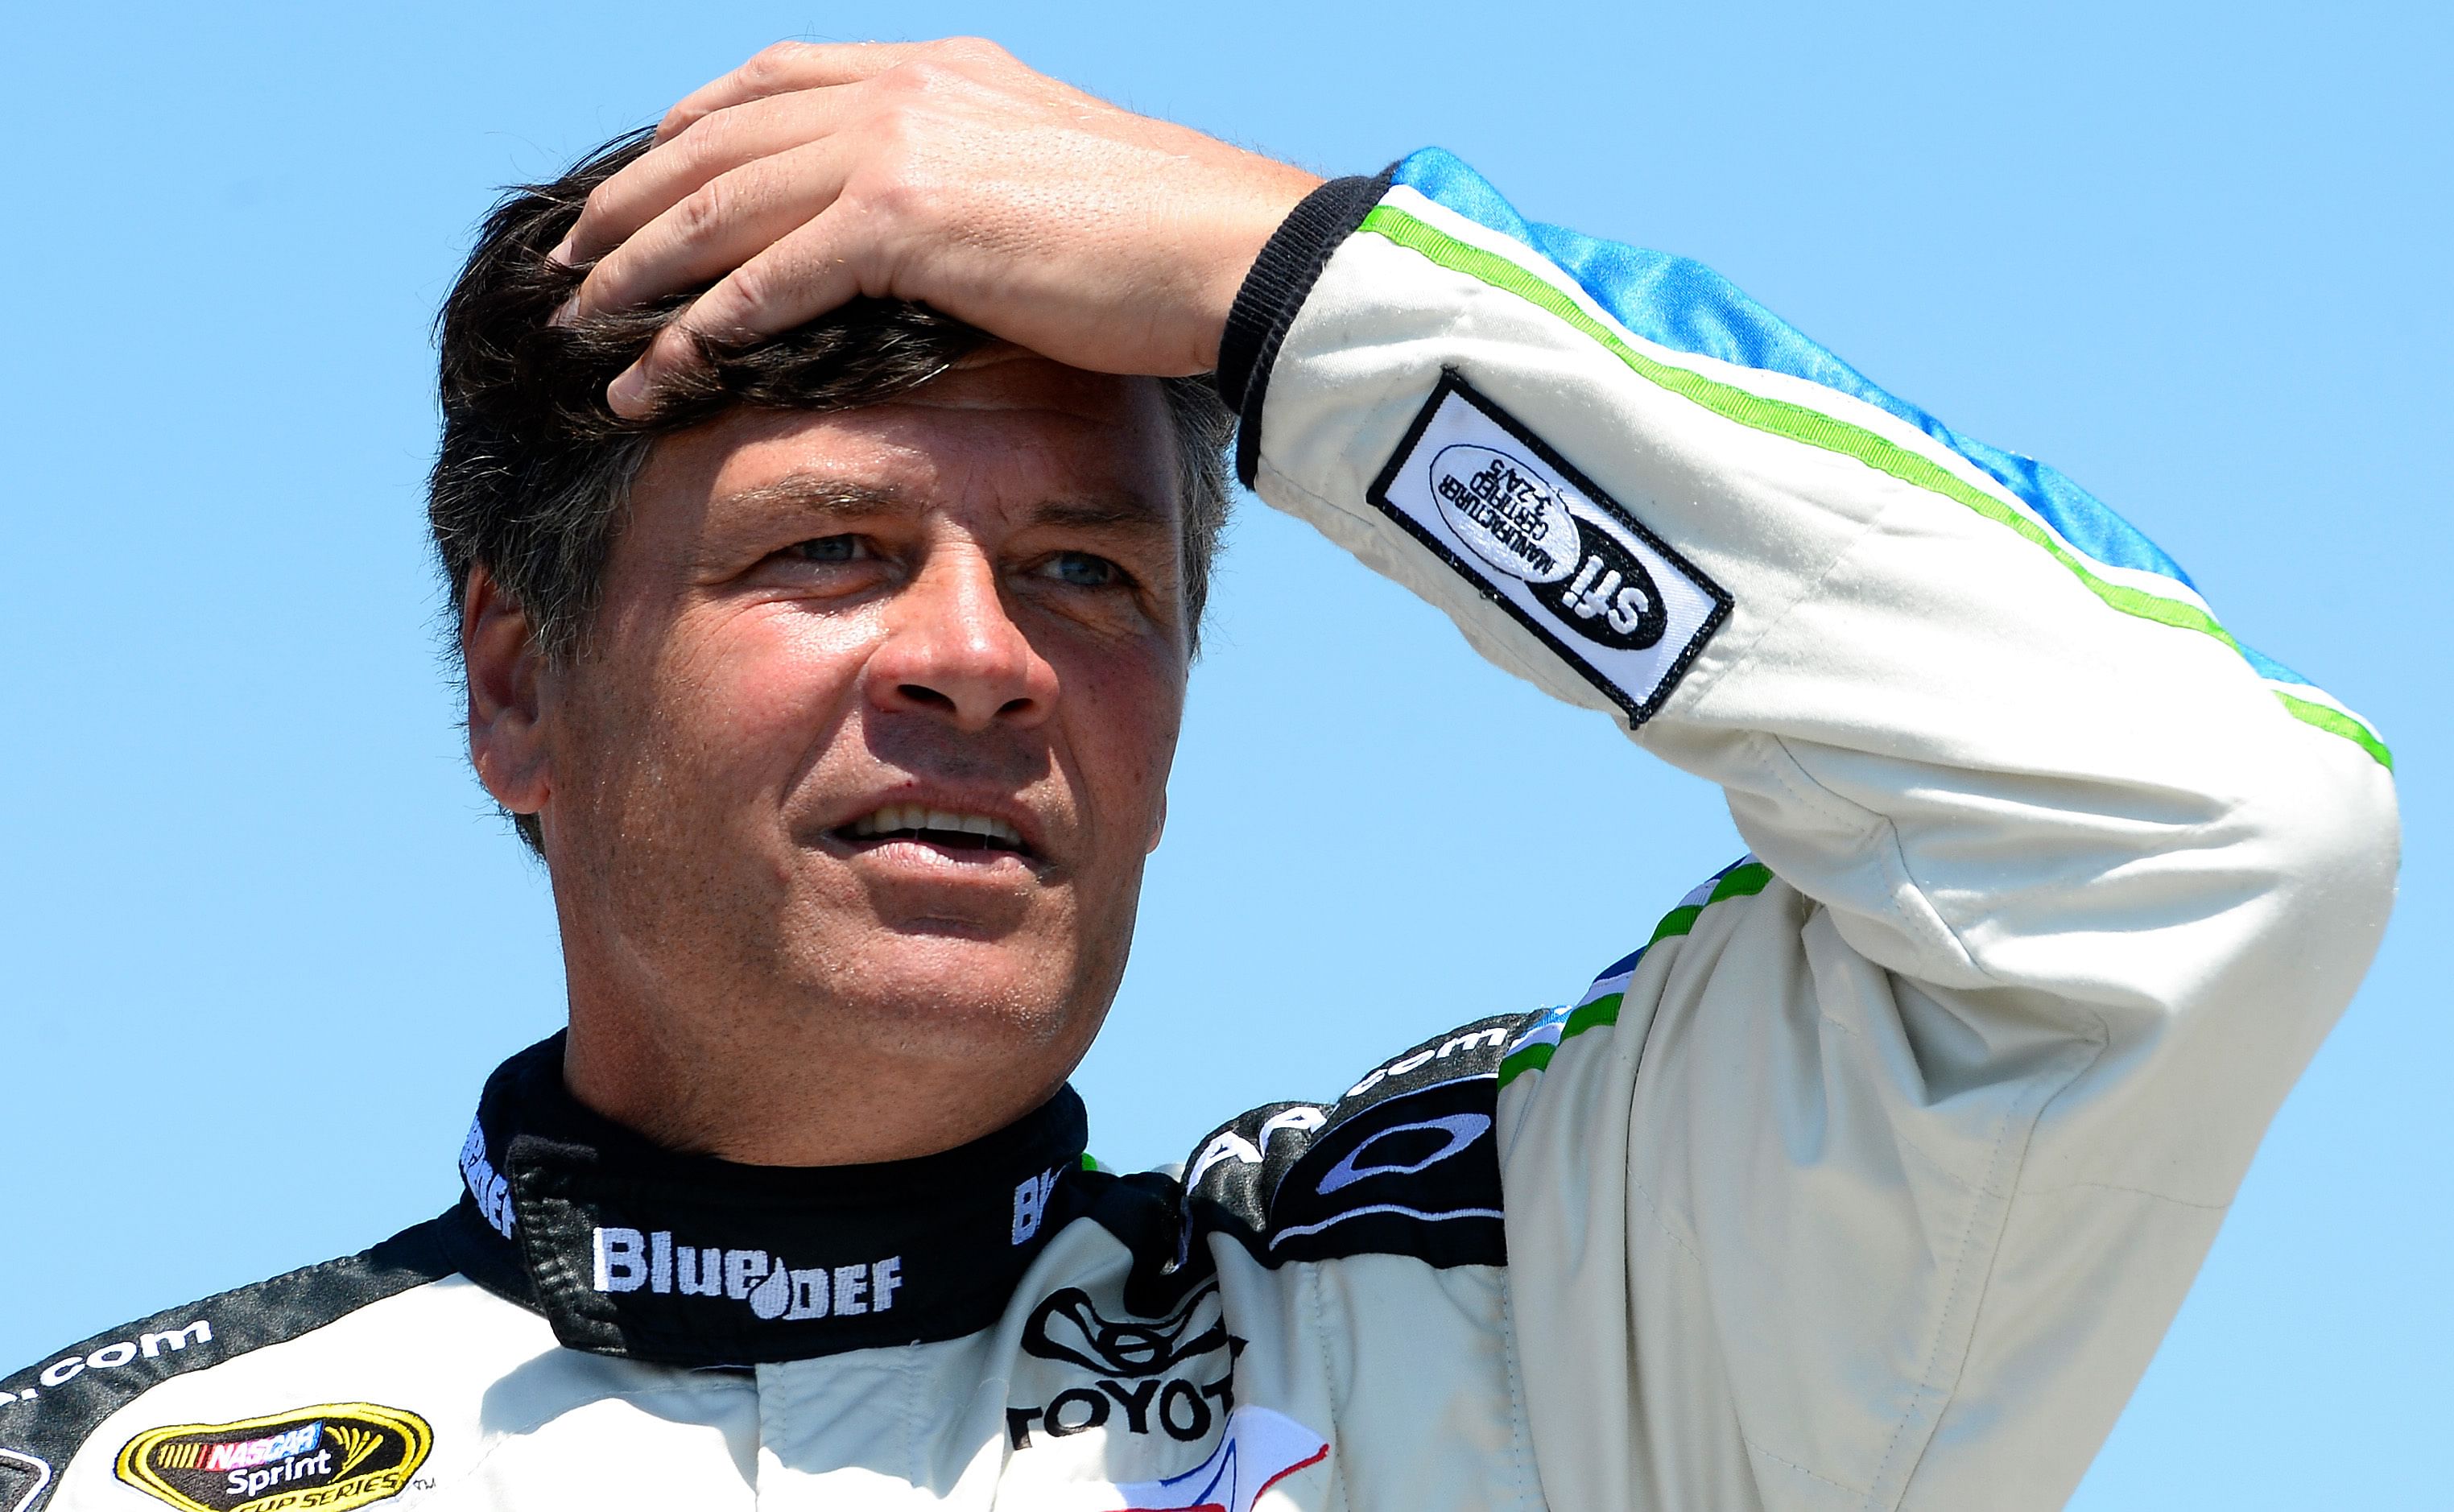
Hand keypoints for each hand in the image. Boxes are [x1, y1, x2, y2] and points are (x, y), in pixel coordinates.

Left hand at [553, 38, 1322, 415]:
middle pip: (720, 138)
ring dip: (641, 266)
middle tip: (570, 259)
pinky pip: (771, 273)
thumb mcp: (1052, 179)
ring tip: (582, 320)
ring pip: (724, 202)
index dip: (688, 132)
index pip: (772, 82)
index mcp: (934, 70)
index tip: (640, 178)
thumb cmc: (1164, 240)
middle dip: (633, 201)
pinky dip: (706, 319)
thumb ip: (976, 182)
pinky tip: (663, 361)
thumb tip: (949, 235)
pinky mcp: (905, 217)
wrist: (1228, 249)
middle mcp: (902, 89)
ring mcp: (899, 144)